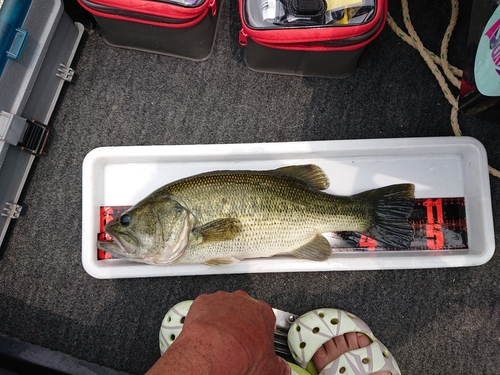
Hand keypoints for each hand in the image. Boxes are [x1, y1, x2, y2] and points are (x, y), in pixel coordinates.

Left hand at [146, 290, 289, 374]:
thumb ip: (279, 365)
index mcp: (264, 312)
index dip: (262, 332)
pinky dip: (206, 319)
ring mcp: (223, 300)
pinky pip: (206, 308)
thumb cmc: (238, 355)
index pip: (267, 318)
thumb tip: (281, 369)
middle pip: (245, 310)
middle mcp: (244, 301)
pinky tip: (207, 334)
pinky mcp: (204, 302)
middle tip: (239, 344)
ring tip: (221, 341)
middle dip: (243, 324)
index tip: (258, 343)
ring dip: (224, 320)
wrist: (210, 352)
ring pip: (225, 307)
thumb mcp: (270, 368)